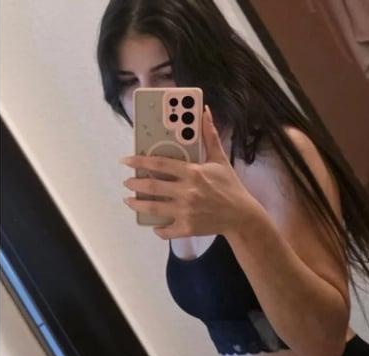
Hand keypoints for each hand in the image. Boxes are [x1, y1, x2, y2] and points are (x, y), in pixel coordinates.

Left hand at [120, 105, 262, 238]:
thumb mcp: (220, 159)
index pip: (160, 165)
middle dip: (135, 184)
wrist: (242, 215)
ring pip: (154, 208)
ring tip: (129, 200)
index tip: (126, 161)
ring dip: (138, 205)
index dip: (139, 161)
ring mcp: (186, 211)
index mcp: (193, 172)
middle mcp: (187, 192)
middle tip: (127, 182)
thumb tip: (205, 111)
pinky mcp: (188, 228)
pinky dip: (159, 229)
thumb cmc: (230, 186)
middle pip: (152, 187)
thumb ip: (209, 136)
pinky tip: (154, 225)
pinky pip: (167, 230)